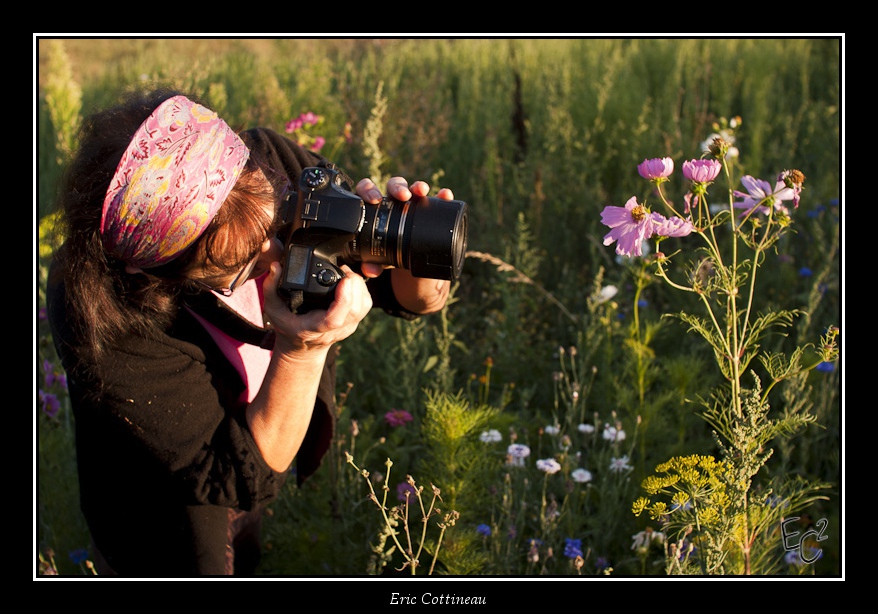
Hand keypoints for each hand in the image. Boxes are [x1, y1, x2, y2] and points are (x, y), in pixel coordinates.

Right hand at [261, 261, 371, 353]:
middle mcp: (334, 330)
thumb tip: (276, 266)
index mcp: (314, 328)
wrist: (301, 348)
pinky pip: (366, 305)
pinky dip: (362, 290)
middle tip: (342, 269)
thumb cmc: (288, 327)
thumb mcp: (272, 309)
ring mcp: (347, 327)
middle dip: (354, 285)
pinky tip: (351, 282)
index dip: (344, 300)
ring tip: (345, 273)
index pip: (334, 319)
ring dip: (359, 286)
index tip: (344, 280)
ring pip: (364, 306)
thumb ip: (271, 288)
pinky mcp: (355, 322)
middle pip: (355, 309)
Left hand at [354, 176, 453, 313]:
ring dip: (418, 186)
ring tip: (421, 191)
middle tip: (402, 196)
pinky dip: (441, 196)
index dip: (369, 190)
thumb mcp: (380, 257)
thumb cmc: (389, 250)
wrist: (409, 256)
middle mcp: (394, 202)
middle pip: (393, 185)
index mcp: (376, 209)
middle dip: (397, 187)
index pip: (368, 190)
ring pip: (414, 188)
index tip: (374, 199)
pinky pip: (438, 199)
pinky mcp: (431, 209)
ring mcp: (414, 203)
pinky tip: (444, 196)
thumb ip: (373, 262)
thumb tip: (368, 269)